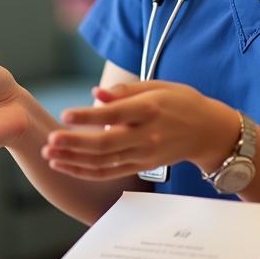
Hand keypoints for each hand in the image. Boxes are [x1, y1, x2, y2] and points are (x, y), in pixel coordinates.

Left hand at [42, 81, 237, 180]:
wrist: (209, 132)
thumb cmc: (181, 102)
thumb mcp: (159, 86)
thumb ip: (125, 91)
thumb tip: (95, 94)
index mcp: (150, 109)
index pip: (115, 114)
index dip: (89, 116)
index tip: (65, 114)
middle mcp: (147, 135)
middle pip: (106, 144)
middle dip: (75, 144)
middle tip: (50, 140)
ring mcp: (144, 154)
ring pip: (104, 162)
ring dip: (75, 160)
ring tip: (50, 154)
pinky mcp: (141, 166)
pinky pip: (110, 172)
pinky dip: (86, 171)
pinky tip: (66, 164)